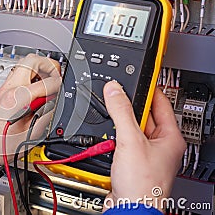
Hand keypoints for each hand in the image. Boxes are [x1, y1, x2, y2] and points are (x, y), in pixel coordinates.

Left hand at [0, 54, 61, 164]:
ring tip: (48, 82)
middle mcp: (9, 89)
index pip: (46, 81)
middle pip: (32, 60)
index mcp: (18, 98)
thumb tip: (58, 99)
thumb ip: (48, 112)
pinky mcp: (3, 90)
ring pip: (25, 64)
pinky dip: (32, 76)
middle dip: (49, 66)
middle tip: (57, 77)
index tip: (64, 90)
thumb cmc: (4, 145)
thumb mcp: (33, 132)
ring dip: (40, 69)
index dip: (60, 85)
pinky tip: (37, 88)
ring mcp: (4, 88)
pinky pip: (20, 73)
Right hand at [103, 81, 185, 210]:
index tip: (137, 78)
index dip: (149, 89)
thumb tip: (114, 90)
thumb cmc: (142, 183)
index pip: (161, 102)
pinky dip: (114, 138)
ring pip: (131, 129)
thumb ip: (121, 111)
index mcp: (170, 137)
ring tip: (110, 122)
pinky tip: (108, 139)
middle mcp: (160, 145)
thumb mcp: (130, 140)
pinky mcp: (133, 161)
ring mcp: (146, 153)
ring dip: (119, 125)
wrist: (129, 208)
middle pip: (143, 115)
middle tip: (115, 98)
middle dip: (128, 108)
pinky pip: (123, 142)